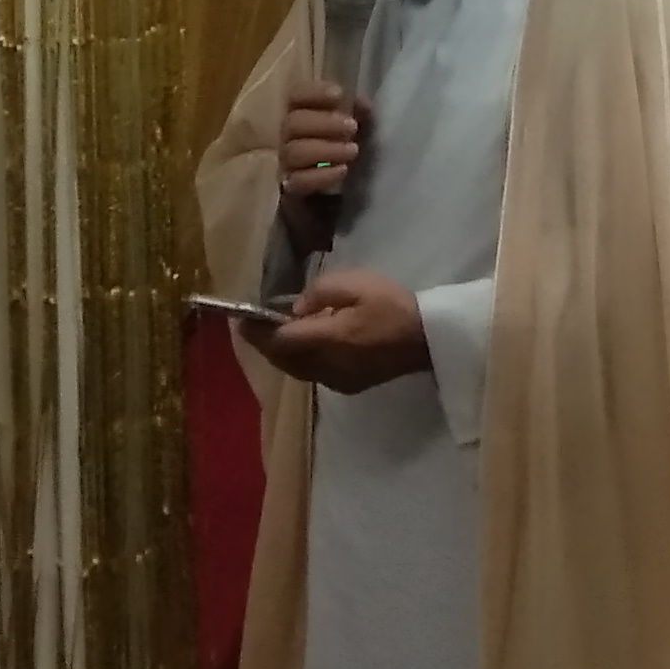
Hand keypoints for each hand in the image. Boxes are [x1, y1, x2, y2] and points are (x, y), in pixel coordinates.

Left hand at [254, 267, 430, 392]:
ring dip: (281, 354)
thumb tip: (296, 310)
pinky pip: (312, 374)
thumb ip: (319, 293)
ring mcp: (336, 381)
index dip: (256, 332)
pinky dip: (299, 360)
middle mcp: (325, 366)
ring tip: (273, 334)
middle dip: (264, 343)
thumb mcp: (356, 283)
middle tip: (252, 324)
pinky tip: (303, 345)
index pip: (279, 340)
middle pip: (283, 360)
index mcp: (326, 340)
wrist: (428, 339)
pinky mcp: (347, 386)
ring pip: (296, 370)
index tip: (241, 318)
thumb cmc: (393, 305)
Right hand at [275, 86, 367, 251]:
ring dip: (325, 148)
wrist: (338, 213)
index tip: (339, 95)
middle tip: (352, 128)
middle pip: (292, 123)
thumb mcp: (357, 136)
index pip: (295, 96)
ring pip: (293, 151)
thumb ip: (358, 117)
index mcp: (302, 118)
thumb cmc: (346, 163)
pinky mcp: (289, 192)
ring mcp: (285, 167)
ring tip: (352, 151)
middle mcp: (288, 139)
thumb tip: (362, 103)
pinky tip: (342, 171)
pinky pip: (297, 181)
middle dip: (324, 122)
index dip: (313, 92)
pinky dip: (321, 174)